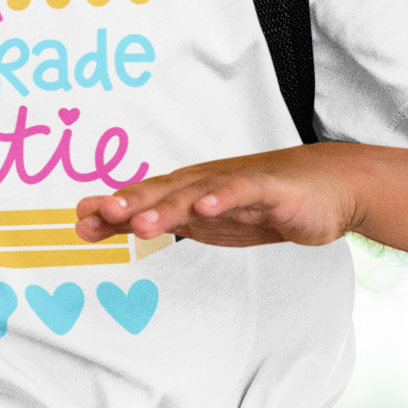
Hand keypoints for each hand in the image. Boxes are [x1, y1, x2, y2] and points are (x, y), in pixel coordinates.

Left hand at [76, 146, 362, 248]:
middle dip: (130, 202)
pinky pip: (241, 193)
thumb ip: (155, 220)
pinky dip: (222, 198)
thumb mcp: (202, 220)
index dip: (112, 210)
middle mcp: (205, 182)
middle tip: (100, 214)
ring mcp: (235, 184)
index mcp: (187, 190)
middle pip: (162, 192)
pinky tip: (205, 208)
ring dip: (167, 206)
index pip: (143, 198)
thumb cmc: (259, 203)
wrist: (327, 187)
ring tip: (140, 223)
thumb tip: (103, 224)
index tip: (80, 222)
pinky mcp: (268, 190)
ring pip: (196, 194)